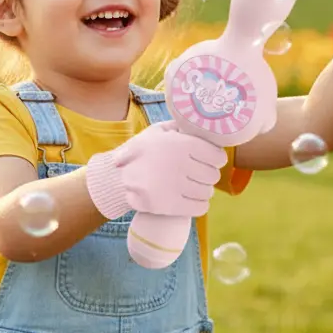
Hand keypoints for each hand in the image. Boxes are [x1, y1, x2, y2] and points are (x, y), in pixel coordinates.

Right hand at [86, 120, 227, 220]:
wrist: (116, 178)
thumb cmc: (138, 153)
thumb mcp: (155, 132)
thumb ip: (178, 127)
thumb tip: (200, 124)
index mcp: (181, 144)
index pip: (216, 155)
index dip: (217, 158)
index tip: (212, 160)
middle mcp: (181, 164)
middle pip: (212, 175)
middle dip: (209, 174)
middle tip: (201, 174)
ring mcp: (176, 186)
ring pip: (207, 192)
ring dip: (203, 190)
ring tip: (194, 187)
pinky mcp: (171, 205)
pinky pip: (200, 208)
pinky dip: (200, 205)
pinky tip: (193, 200)